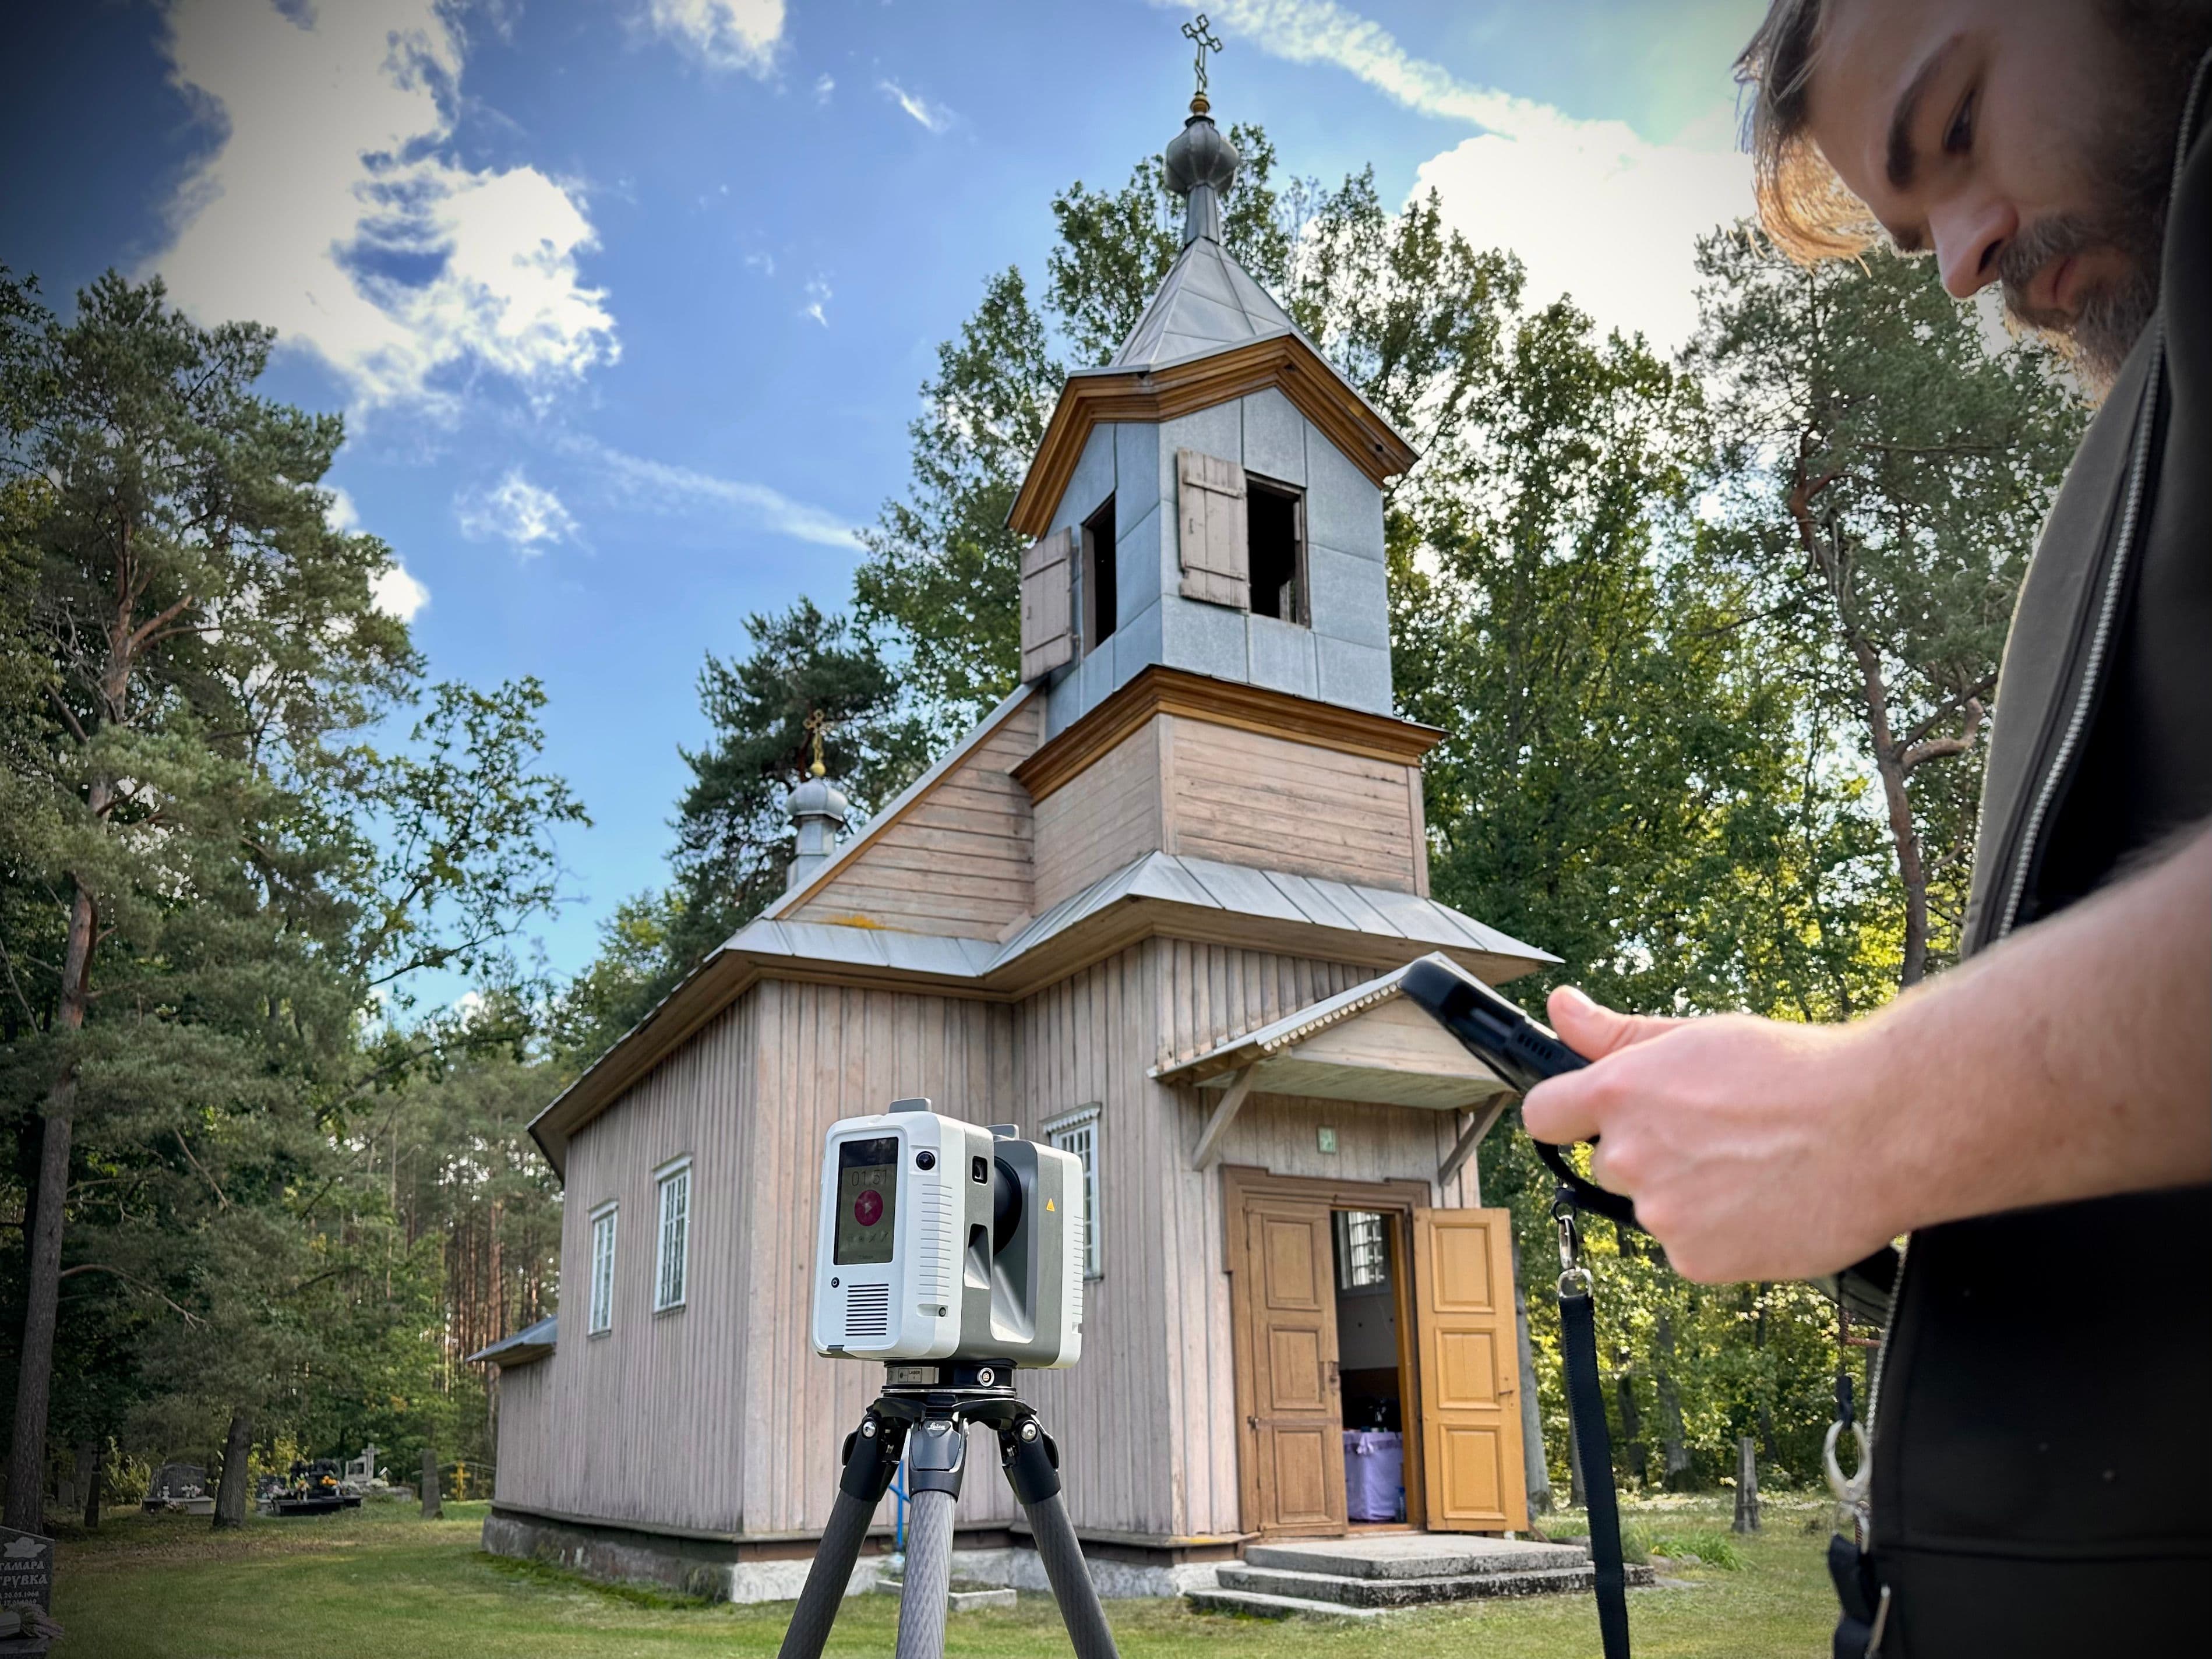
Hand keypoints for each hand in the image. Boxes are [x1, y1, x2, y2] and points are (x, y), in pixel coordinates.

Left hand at [1523, 987, 1906, 1281]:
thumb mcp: (1698, 1036)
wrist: (1879, 1129)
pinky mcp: (1696, 1260)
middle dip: (1649, 1154)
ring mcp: (1661, 1213)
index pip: (1544, 1114)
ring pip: (1654, 1208)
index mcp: (1620, 1093)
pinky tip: (1763, 1204)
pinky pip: (1689, 1249)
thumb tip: (1561, 1007)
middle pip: (1610, 1165)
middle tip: (1715, 1136)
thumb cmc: (1796, 1073)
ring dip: (1688, 1196)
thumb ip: (1616, 1033)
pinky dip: (1720, 1235)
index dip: (1567, 1114)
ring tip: (1752, 1167)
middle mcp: (1630, 1155)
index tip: (1591, 1116)